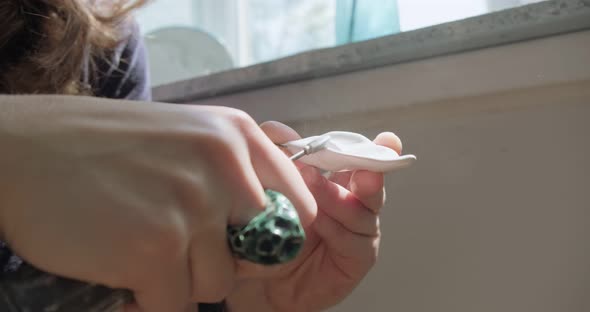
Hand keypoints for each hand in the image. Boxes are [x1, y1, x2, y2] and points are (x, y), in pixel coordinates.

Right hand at [0, 96, 315, 311]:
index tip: (243, 246)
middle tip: (180, 252)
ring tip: (138, 249)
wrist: (25, 150)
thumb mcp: (186, 136)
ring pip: (216, 284)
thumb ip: (230, 173)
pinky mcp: (155, 250)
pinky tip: (121, 270)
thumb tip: (264, 225)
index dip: (276, 238)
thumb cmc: (102, 146)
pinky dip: (149, 299)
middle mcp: (224, 166)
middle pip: (261, 253)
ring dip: (179, 281)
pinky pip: (175, 305)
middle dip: (224, 264)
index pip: (298, 207)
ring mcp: (192, 207)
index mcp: (237, 135)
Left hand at [226, 121, 402, 311]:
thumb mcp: (273, 187)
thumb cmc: (274, 227)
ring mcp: (361, 229)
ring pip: (362, 210)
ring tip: (312, 187)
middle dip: (369, 173)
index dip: (377, 149)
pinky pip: (355, 241)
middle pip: (372, 182)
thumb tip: (278, 130)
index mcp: (340, 178)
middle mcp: (355, 200)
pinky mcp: (360, 256)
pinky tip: (319, 226)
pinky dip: (336, 230)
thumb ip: (279, 157)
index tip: (387, 140)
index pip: (362, 158)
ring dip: (338, 198)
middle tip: (360, 171)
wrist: (267, 278)